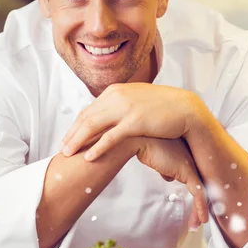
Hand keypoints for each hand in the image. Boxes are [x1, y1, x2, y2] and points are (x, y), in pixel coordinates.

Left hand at [61, 83, 199, 160]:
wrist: (186, 108)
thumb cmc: (163, 107)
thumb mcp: (137, 100)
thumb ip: (121, 105)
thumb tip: (110, 114)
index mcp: (115, 91)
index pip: (89, 110)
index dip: (76, 125)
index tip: (68, 137)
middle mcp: (116, 96)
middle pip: (86, 117)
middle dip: (72, 134)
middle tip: (62, 148)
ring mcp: (125, 108)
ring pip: (93, 125)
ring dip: (78, 140)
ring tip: (68, 154)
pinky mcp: (135, 121)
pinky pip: (110, 137)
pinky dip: (97, 147)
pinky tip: (89, 157)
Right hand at [130, 136, 208, 228]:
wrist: (138, 139)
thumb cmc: (144, 146)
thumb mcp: (157, 157)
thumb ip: (165, 166)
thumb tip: (168, 177)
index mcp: (187, 154)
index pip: (196, 178)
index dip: (197, 194)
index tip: (195, 207)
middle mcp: (192, 159)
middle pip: (202, 186)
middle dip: (201, 205)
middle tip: (199, 219)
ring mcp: (192, 165)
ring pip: (202, 192)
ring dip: (200, 210)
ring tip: (196, 224)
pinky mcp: (188, 172)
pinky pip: (199, 194)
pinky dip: (201, 208)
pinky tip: (202, 219)